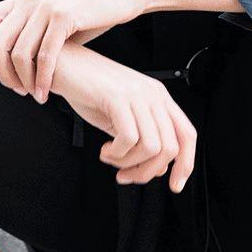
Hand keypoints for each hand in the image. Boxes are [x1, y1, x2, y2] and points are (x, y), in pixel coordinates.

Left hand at [0, 0, 147, 102]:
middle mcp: (28, 1)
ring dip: (24, 81)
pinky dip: (42, 79)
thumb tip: (14, 58)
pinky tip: (45, 92)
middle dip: (3, 75)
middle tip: (17, 91)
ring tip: (35, 96)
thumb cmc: (89, 10)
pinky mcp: (64, 16)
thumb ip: (33, 33)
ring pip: (20, 54)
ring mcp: (45, 7)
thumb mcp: (53, 17)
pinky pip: (44, 55)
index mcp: (20, 1)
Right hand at [59, 46, 196, 193]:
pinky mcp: (118, 97)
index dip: (185, 164)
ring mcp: (137, 95)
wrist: (64, 66)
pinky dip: (116, 154)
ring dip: (128, 163)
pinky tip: (104, 149)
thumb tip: (157, 169)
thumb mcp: (121, 119)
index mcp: (159, 98)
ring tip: (110, 158)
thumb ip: (141, 141)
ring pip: (151, 147)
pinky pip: (129, 138)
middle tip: (125, 175)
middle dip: (146, 172)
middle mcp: (153, 95)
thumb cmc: (89, 90)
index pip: (187, 135)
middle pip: (170, 148)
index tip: (174, 185)